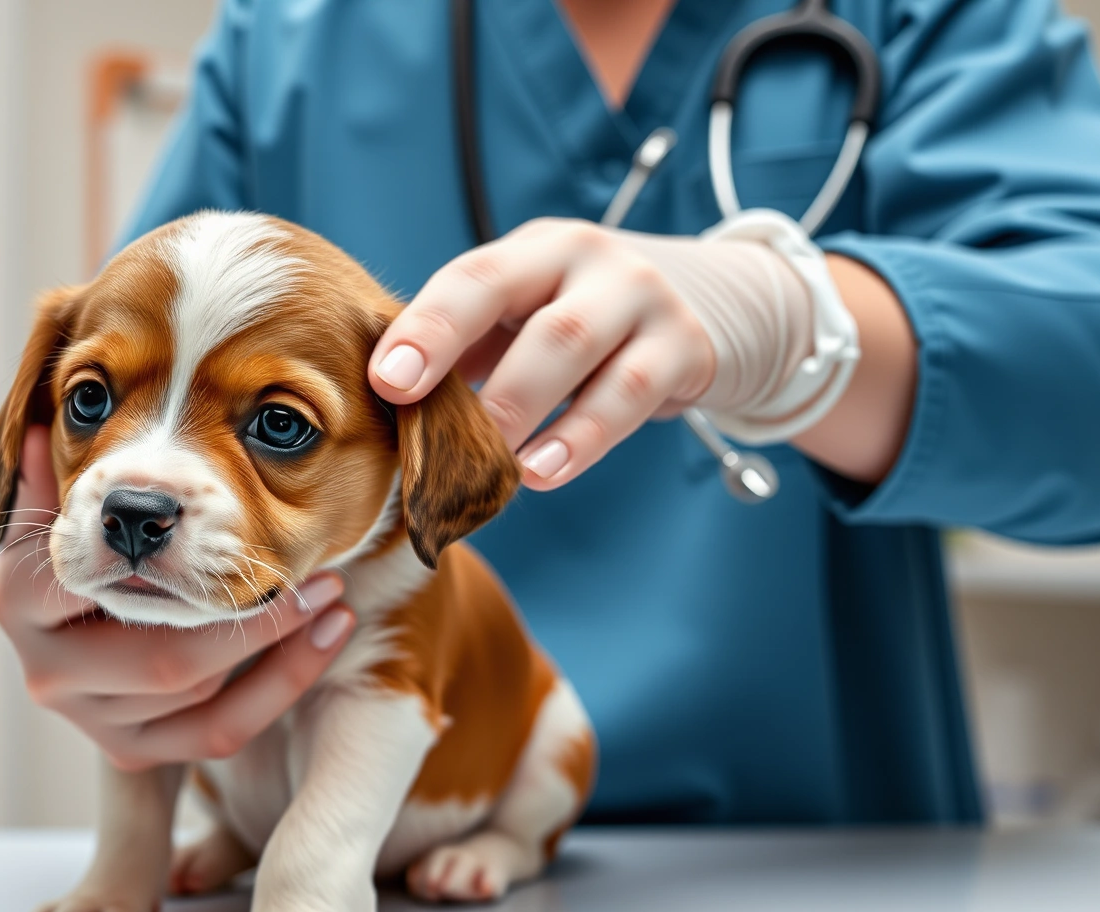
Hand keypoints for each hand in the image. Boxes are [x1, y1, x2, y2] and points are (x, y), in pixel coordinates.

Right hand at [0, 426, 356, 770]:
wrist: (58, 622)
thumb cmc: (71, 546)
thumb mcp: (57, 507)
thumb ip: (55, 475)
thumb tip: (46, 425)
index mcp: (18, 601)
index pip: (97, 583)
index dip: (168, 563)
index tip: (234, 526)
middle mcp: (47, 672)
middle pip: (164, 659)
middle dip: (253, 620)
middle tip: (322, 577)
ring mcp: (90, 719)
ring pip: (199, 695)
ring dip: (277, 647)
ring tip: (330, 595)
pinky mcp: (130, 751)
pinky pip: (219, 732)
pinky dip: (281, 688)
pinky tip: (326, 637)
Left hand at [366, 217, 814, 489]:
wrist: (718, 298)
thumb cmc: (587, 315)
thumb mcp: (528, 313)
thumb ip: (468, 347)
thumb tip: (381, 401)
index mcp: (533, 251)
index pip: (472, 279)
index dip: (426, 329)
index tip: (385, 381)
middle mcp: (588, 261)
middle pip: (526, 315)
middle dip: (477, 378)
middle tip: (427, 438)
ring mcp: (642, 300)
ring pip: (574, 351)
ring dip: (523, 412)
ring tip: (487, 466)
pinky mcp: (685, 347)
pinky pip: (628, 394)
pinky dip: (581, 438)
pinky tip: (542, 472)